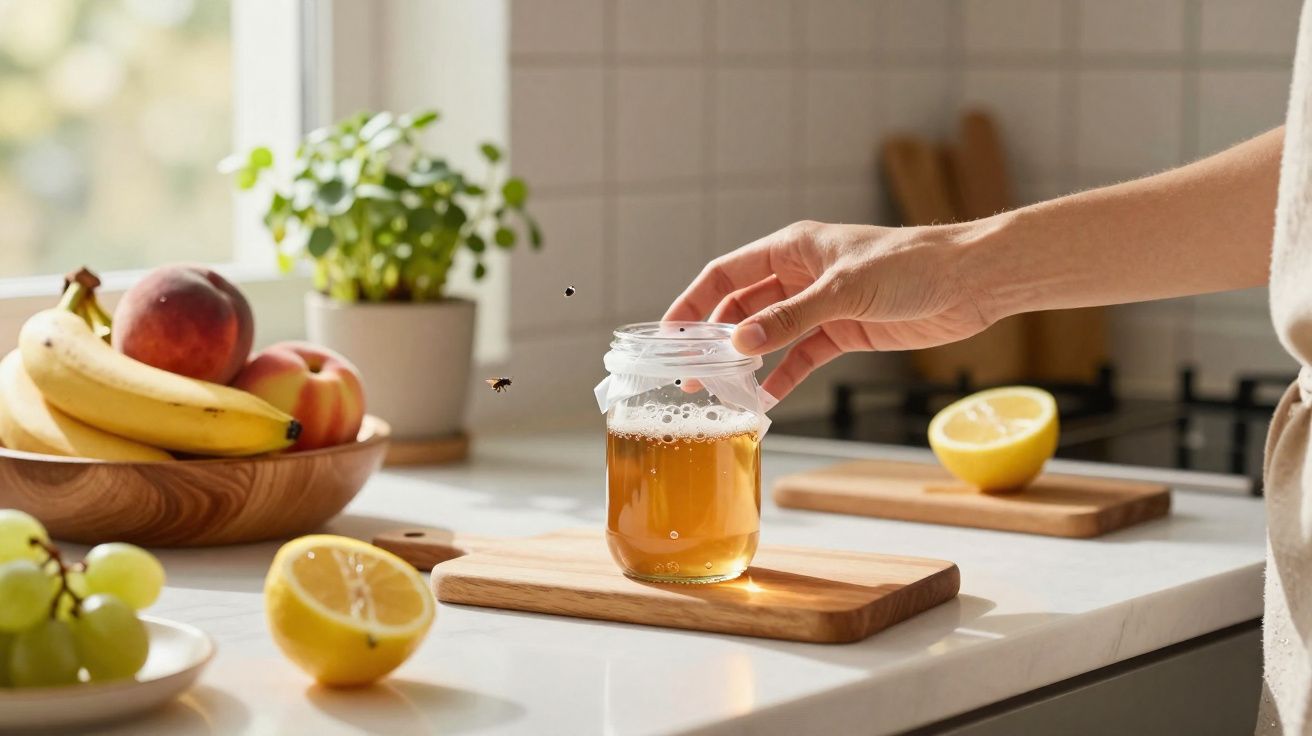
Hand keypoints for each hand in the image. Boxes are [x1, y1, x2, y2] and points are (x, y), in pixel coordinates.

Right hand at [664, 220, 996, 399]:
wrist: (969, 282)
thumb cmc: (910, 266)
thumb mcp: (842, 291)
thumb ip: (788, 318)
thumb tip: (739, 343)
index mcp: (792, 248)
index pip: (726, 275)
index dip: (693, 303)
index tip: (669, 335)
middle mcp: (801, 275)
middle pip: (741, 307)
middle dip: (713, 339)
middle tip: (689, 374)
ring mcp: (821, 305)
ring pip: (768, 335)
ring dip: (745, 360)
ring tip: (718, 390)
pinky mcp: (844, 332)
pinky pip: (801, 357)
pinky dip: (783, 376)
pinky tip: (766, 399)